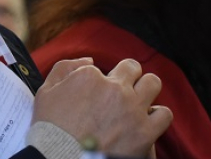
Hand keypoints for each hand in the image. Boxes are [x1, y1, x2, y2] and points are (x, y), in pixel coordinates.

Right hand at [31, 57, 171, 157]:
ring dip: (146, 91)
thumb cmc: (50, 129)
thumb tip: (90, 61)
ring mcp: (131, 109)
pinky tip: (146, 121)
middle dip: (129, 77)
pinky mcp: (144, 132)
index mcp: (91, 76)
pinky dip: (157, 116)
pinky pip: (164, 114)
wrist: (59, 158)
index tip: (98, 93)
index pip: (105, 67)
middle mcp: (114, 88)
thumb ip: (66, 68)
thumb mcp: (46, 91)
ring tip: (138, 102)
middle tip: (123, 91)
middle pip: (134, 68)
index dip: (103, 80)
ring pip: (153, 83)